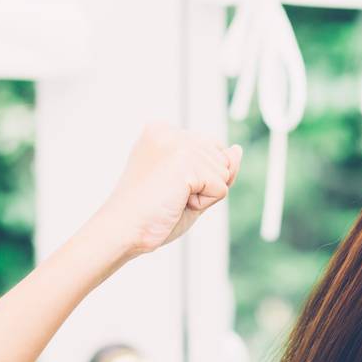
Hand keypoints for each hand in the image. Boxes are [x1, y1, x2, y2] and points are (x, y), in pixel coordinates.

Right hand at [93, 122, 242, 260]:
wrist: (123, 230)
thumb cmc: (152, 215)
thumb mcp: (192, 188)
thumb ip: (216, 168)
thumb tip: (237, 150)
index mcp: (163, 132)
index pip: (211, 150)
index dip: (200, 178)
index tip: (166, 188)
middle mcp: (169, 131)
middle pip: (220, 159)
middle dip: (205, 185)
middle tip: (168, 196)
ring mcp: (176, 143)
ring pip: (223, 173)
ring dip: (203, 195)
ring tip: (170, 199)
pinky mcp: (184, 160)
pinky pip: (221, 188)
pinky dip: (204, 204)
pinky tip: (175, 202)